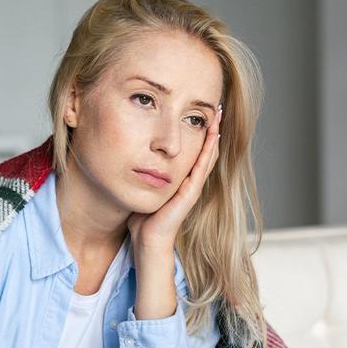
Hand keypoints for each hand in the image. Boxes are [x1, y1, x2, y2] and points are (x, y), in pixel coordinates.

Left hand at [127, 103, 222, 249]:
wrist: (148, 241)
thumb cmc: (142, 217)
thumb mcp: (143, 186)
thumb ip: (142, 171)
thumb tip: (128, 153)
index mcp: (181, 178)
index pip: (194, 149)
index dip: (199, 130)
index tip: (200, 110)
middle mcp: (190, 181)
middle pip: (205, 148)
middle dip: (210, 127)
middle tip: (215, 106)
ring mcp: (193, 186)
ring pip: (208, 154)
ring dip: (214, 134)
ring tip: (218, 114)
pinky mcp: (191, 193)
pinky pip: (202, 167)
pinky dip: (209, 150)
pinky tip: (213, 135)